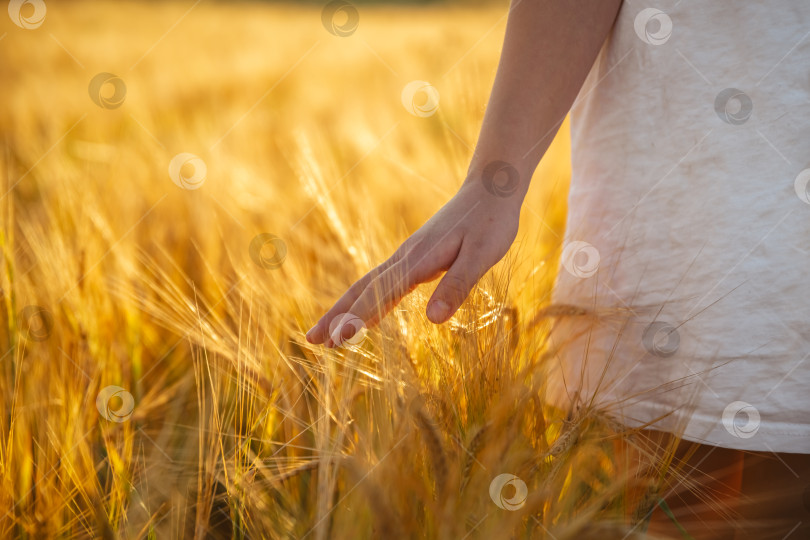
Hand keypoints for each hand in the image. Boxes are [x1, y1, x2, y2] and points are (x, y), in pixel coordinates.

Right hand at [305, 180, 521, 346]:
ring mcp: (407, 255)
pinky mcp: (414, 255)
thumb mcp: (482, 256)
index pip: (380, 294)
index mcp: (418, 260)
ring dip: (345, 308)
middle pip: (362, 289)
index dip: (356, 318)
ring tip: (326, 332)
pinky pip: (382, 280)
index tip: (335, 341)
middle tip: (311, 340)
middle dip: (336, 315)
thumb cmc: (491, 222)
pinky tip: (361, 310)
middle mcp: (406, 257)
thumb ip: (457, 286)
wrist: (490, 188)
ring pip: (368, 284)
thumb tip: (433, 320)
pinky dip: (365, 298)